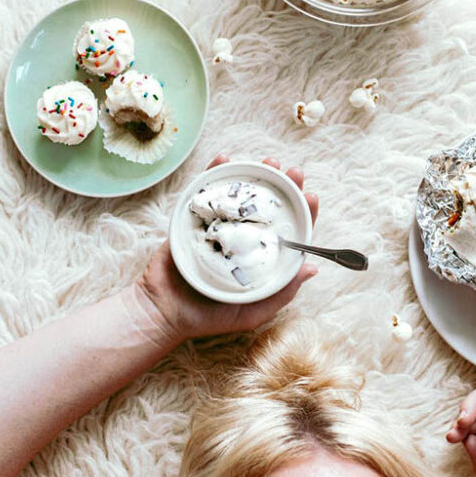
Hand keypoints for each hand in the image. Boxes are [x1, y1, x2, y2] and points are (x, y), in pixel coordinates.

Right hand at [136, 154, 318, 345]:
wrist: (163, 312)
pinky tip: (225, 158)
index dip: (304, 213)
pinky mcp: (195, 218)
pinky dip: (215, 172)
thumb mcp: (252, 312)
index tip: (312, 196)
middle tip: (292, 171)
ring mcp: (220, 226)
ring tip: (267, 161)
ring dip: (255, 174)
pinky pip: (207, 192)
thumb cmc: (209, 317)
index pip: (290, 232)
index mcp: (261, 258)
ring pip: (241, 195)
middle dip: (284, 186)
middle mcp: (244, 238)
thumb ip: (281, 293)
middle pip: (269, 207)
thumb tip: (312, 267)